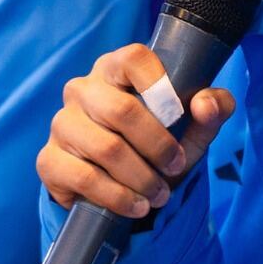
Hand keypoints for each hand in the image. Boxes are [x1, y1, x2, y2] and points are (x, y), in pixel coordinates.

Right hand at [37, 43, 234, 216]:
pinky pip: (85, 178)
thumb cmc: (157, 143)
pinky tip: (136, 205)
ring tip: (159, 194)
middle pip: (121, 110)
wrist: (119, 187)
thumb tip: (206, 104)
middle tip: (176, 167)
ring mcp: (62, 123)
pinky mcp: (49, 160)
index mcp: (115, 68)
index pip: (134, 58)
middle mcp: (82, 89)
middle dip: (158, 146)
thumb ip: (213, 108)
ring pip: (106, 149)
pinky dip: (118, 197)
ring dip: (142, 178)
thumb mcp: (193, 127)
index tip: (179, 116)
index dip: (160, 85)